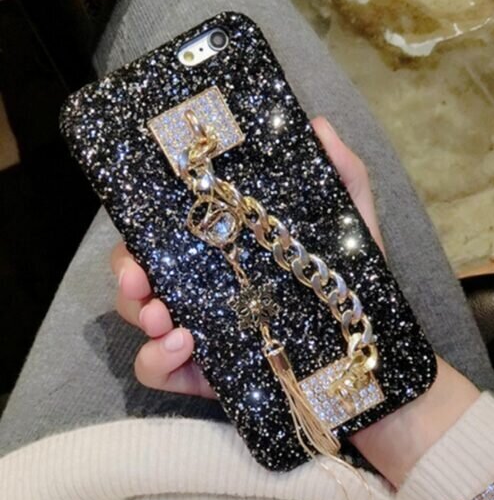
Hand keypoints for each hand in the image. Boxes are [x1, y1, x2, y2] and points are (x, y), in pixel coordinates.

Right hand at [111, 116, 382, 398]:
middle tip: (139, 276)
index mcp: (224, 252)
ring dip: (139, 313)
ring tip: (164, 316)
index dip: (144, 230)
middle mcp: (204, 287)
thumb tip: (317, 124)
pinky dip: (156, 359)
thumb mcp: (349, 223)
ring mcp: (200, 330)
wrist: (361, 354)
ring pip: (142, 319)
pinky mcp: (204, 375)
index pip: (168, 235)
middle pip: (142, 274)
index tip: (143, 228)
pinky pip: (157, 370)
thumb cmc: (349, 284)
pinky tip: (183, 345)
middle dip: (128, 272)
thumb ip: (341, 174)